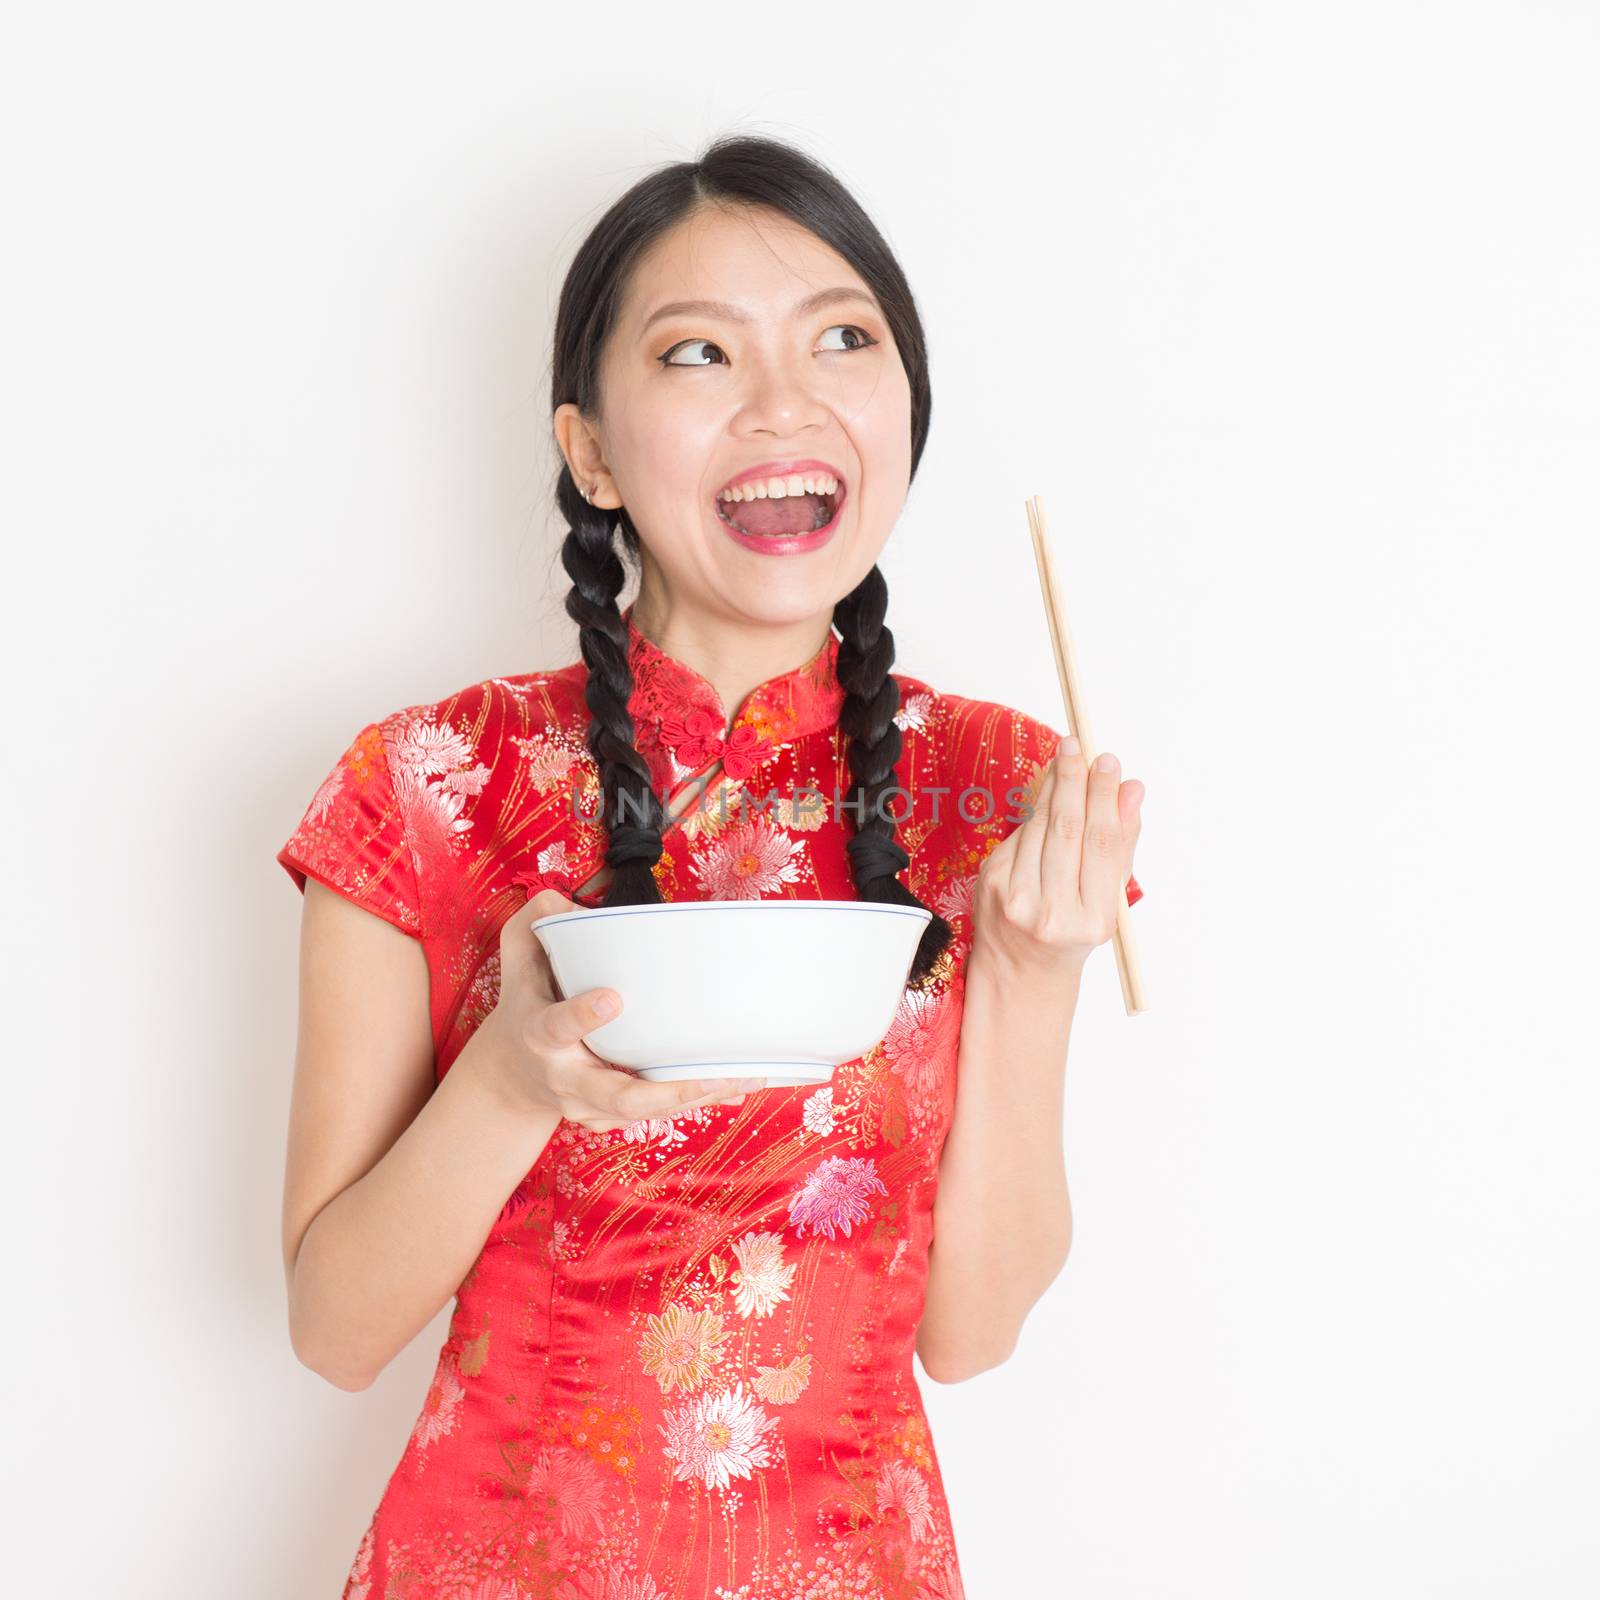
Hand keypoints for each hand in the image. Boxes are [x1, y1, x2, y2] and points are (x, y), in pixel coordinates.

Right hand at [472, 889, 764, 1130]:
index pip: (557, 1027)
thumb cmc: (525, 1005)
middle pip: (617, 1096)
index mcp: (540, 1035)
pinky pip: (657, 1113)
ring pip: (647, 1110)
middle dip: (667, 1092)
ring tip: (745, 1077)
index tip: (613, 999)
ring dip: (697, 1097)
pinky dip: (697, 1101)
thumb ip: (534, 923)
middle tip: (712, 1075)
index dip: (583, 1017)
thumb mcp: (517, 958)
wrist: (511, 1077)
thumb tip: (566, 903)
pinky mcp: (612, 1116)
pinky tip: (737, 1085)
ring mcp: (590, 1105)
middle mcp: (567, 1078)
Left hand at [970, 739, 1143, 977]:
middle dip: (1073, 781)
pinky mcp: (990, 885)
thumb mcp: (1107, 897)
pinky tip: (1046, 802)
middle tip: (1078, 746)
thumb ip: (1120, 843)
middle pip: (1066, 829)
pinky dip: (1034, 816)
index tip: (1107, 762)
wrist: (1022, 971)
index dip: (1103, 797)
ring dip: (1052, 789)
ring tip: (1065, 762)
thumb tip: (1132, 789)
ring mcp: (1015, 899)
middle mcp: (1051, 912)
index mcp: (1092, 920)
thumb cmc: (1073, 931)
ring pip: (1038, 828)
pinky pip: (1018, 838)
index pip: (1100, 843)